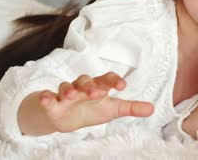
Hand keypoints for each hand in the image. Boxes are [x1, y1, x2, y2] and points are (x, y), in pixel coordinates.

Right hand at [37, 72, 153, 132]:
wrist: (67, 118)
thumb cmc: (93, 108)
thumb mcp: (113, 109)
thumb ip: (131, 108)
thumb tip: (152, 108)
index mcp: (98, 86)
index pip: (107, 79)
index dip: (114, 81)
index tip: (123, 86)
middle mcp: (82, 87)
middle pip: (86, 81)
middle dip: (91, 86)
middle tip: (97, 92)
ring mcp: (66, 93)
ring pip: (66, 87)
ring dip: (69, 89)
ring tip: (72, 95)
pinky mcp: (52, 102)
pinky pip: (46, 97)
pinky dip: (45, 97)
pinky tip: (46, 98)